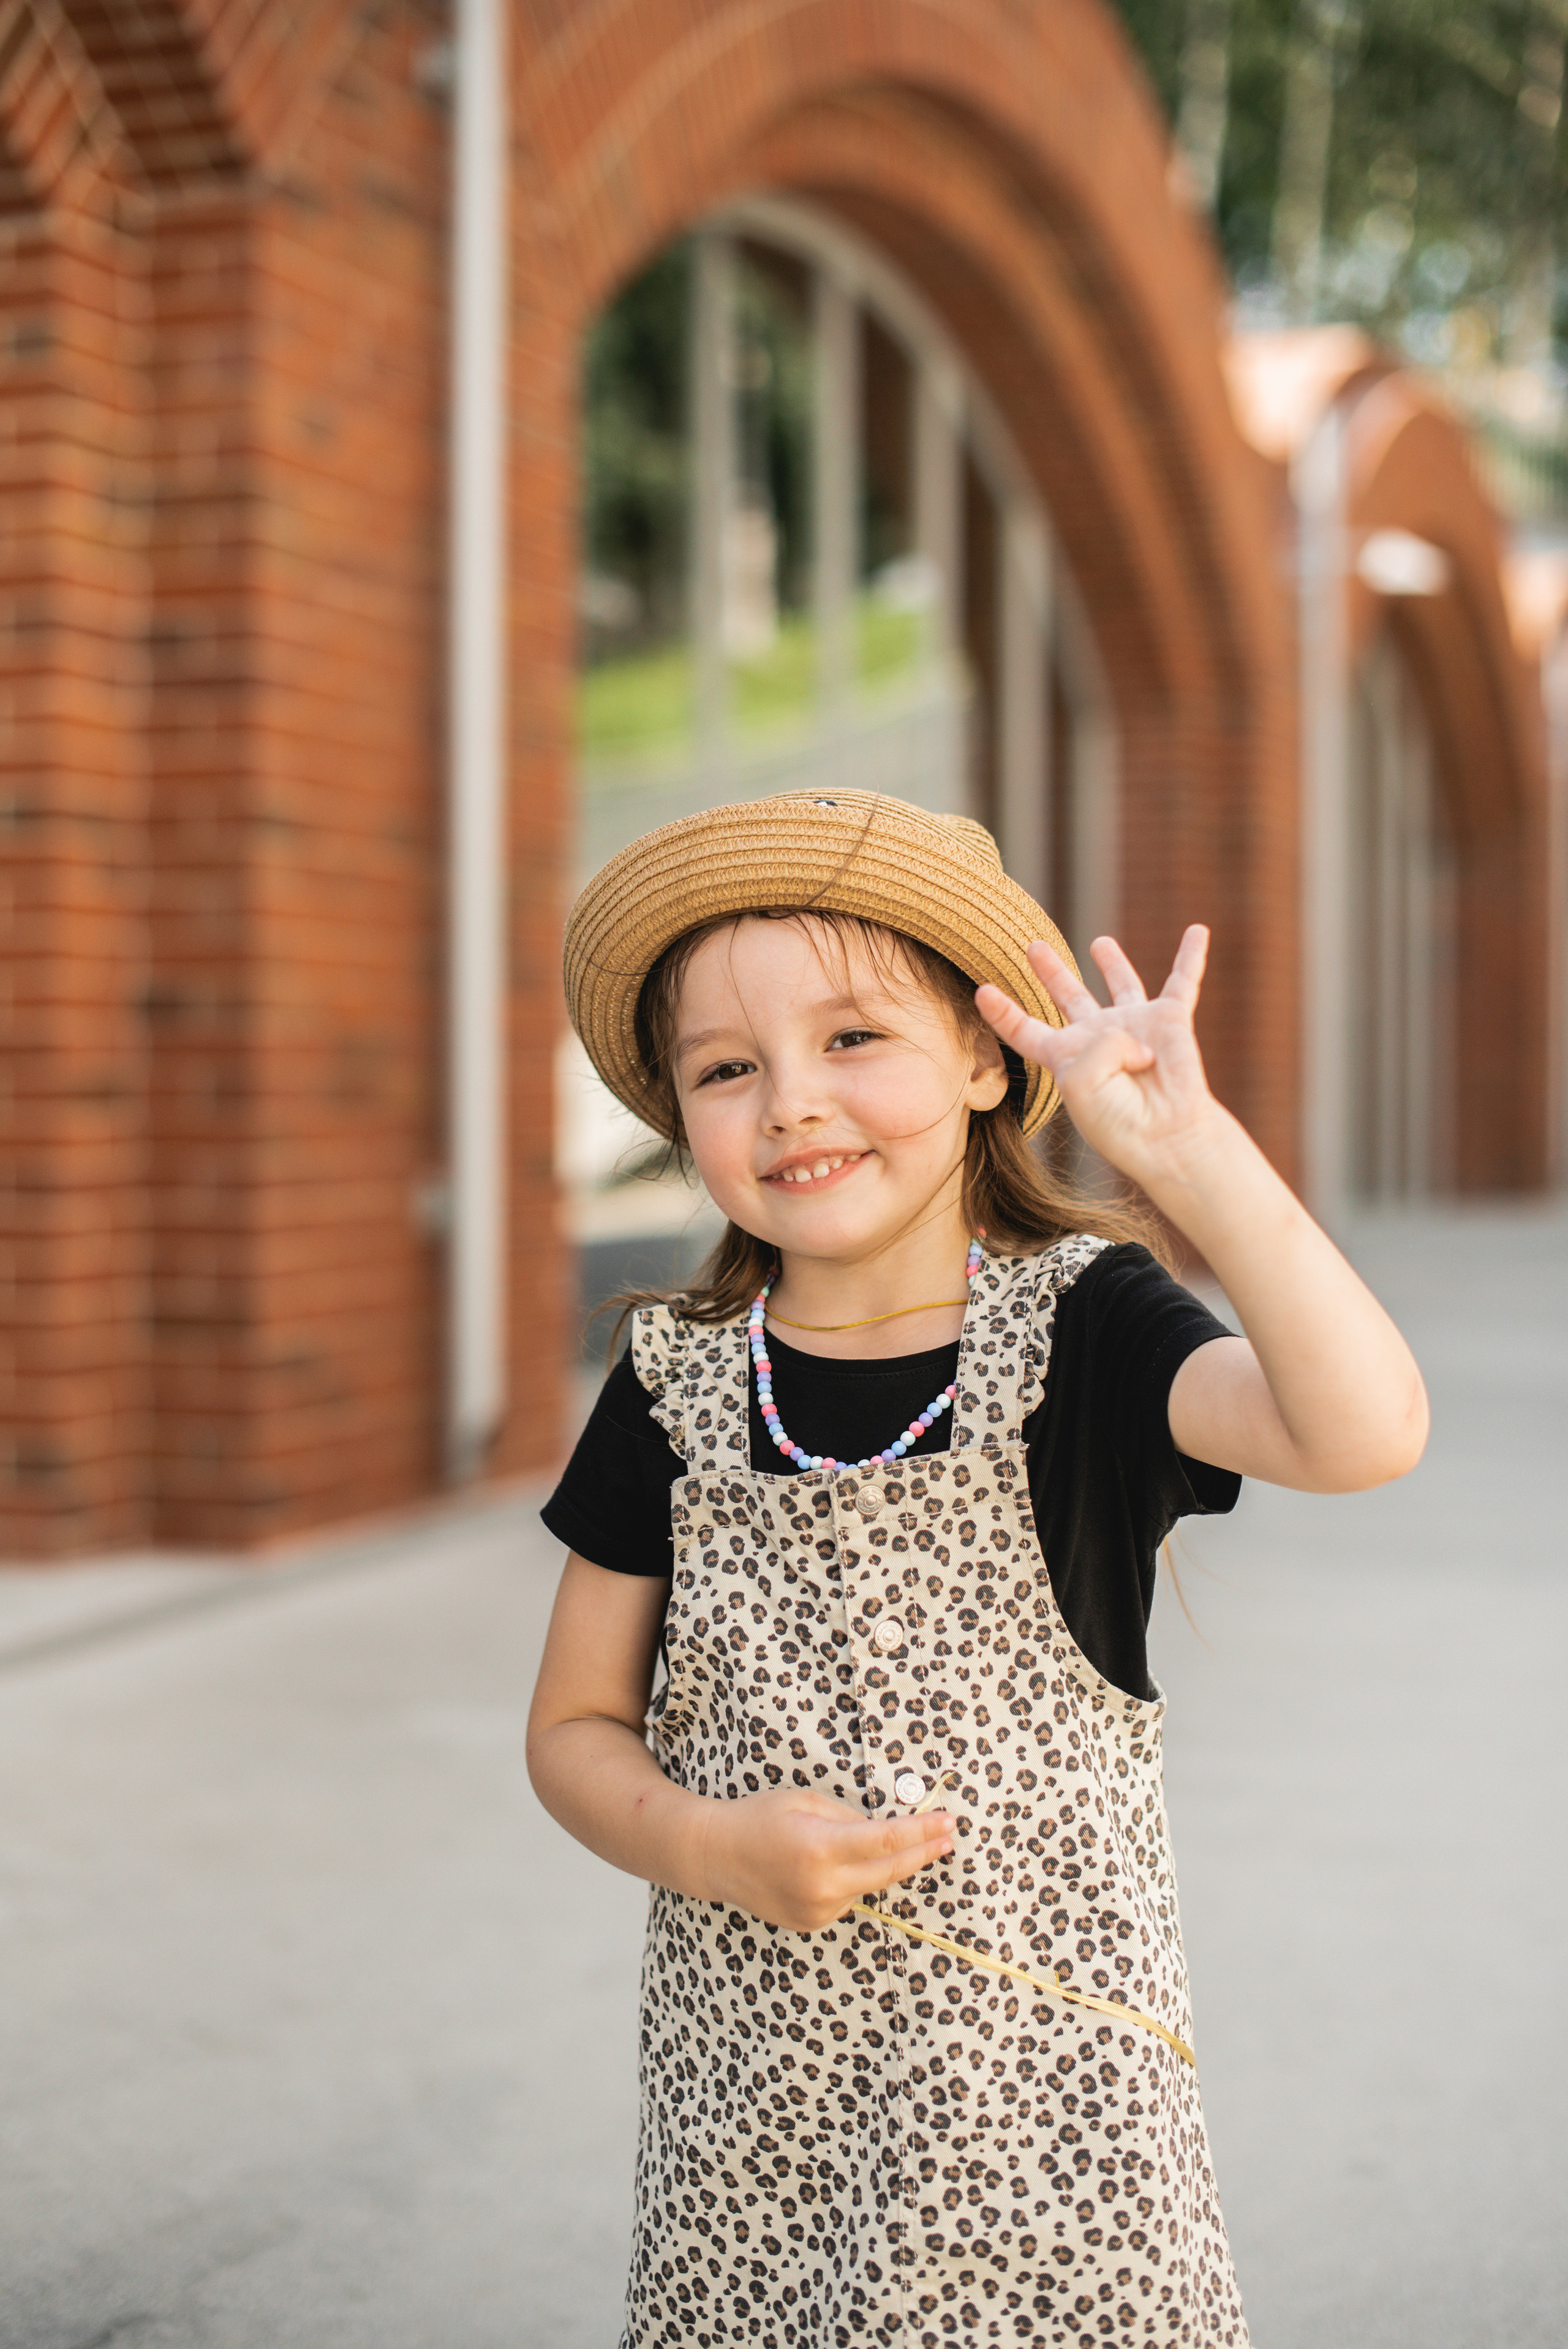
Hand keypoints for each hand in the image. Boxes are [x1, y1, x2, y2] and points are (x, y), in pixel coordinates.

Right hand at [700, 1786, 954, 1933]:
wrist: (716, 1856)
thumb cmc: (759, 1817)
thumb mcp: (805, 1802)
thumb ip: (849, 1817)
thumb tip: (886, 1829)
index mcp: (821, 1847)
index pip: (886, 1841)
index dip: (922, 1832)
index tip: (948, 1823)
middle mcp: (822, 1885)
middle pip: (890, 1871)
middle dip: (922, 1853)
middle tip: (947, 1838)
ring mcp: (817, 1910)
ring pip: (868, 1886)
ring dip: (877, 1867)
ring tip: (854, 1844)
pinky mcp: (812, 1923)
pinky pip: (847, 1899)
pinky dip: (850, 1881)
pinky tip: (827, 1867)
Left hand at [976, 926, 1224, 1190]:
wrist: (1166, 1137)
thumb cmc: (1118, 1118)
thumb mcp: (1083, 1080)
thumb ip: (1098, 1043)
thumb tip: (1133, 1032)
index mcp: (1066, 1058)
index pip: (1026, 1030)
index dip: (1003, 1012)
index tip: (982, 990)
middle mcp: (1098, 1039)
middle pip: (1067, 996)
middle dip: (1051, 971)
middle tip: (1032, 946)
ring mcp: (1135, 1026)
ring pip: (1120, 984)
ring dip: (1112, 962)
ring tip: (1099, 943)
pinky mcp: (1171, 1021)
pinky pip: (1183, 981)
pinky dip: (1191, 956)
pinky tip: (1197, 932)